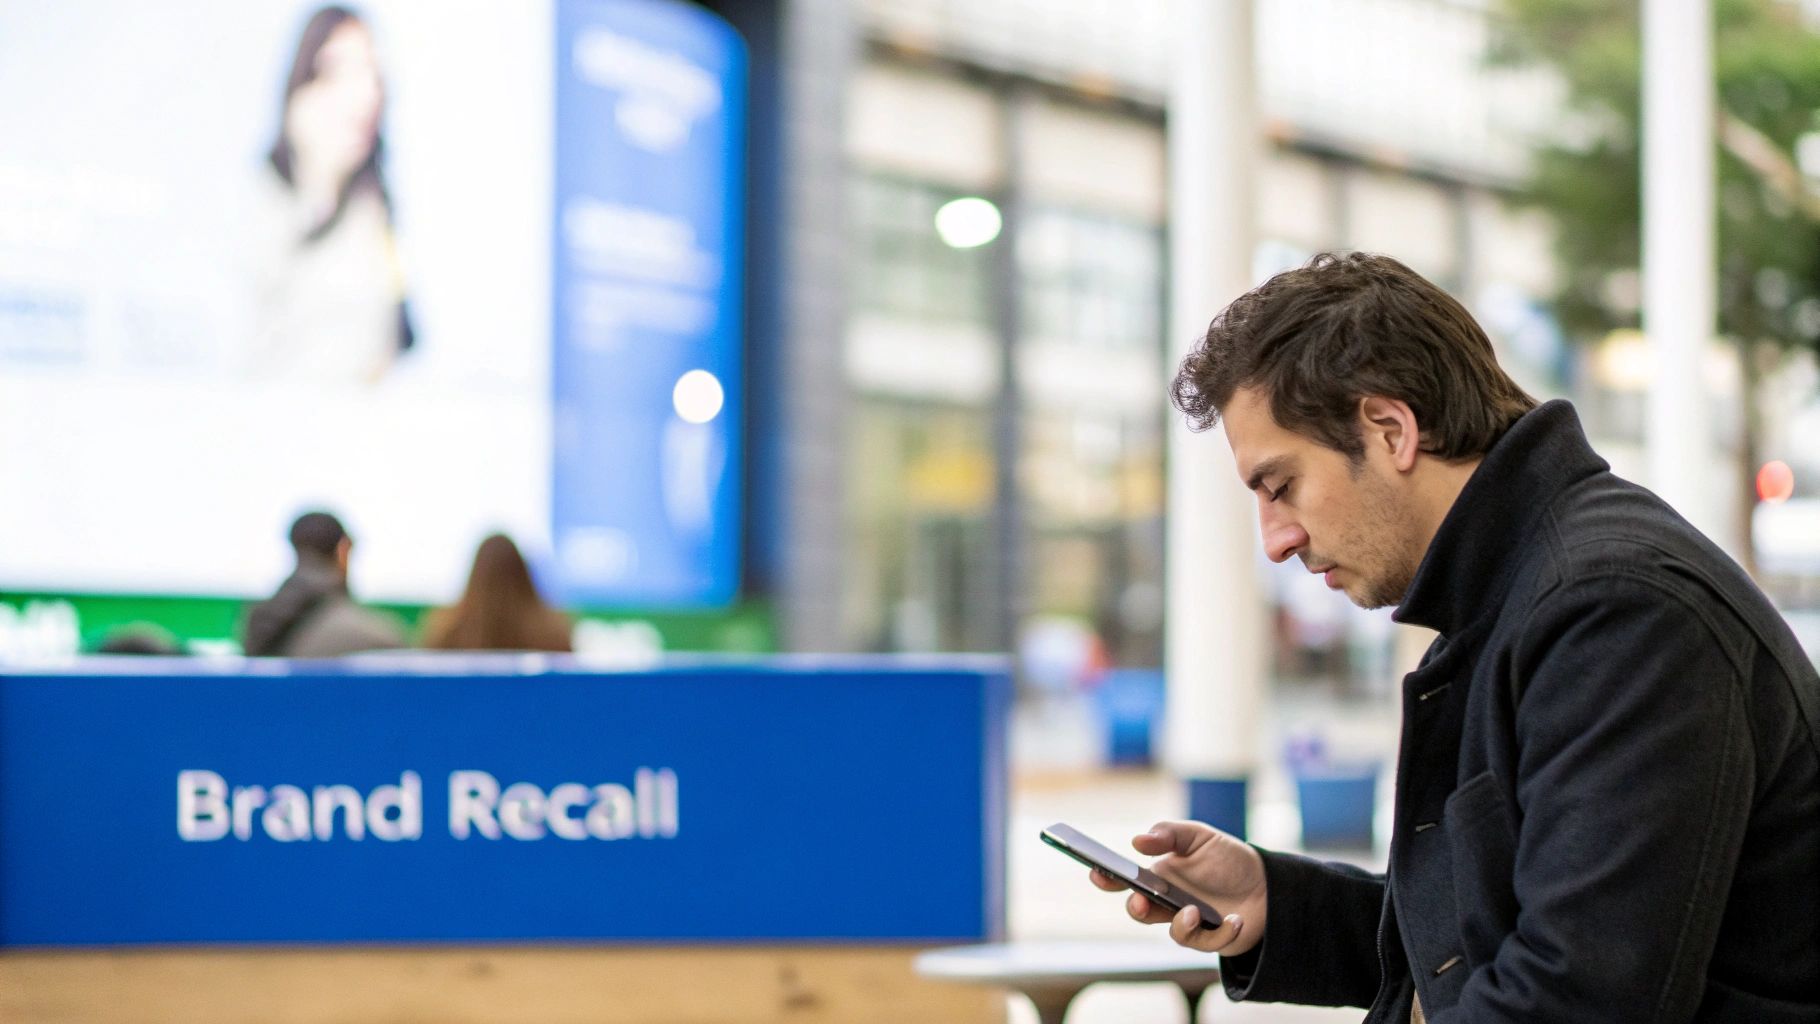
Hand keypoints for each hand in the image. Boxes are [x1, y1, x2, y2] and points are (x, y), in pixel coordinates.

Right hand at [1087, 820, 1266, 955]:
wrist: (1268, 885)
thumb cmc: (1228, 858)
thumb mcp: (1200, 837)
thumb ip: (1169, 834)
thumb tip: (1138, 841)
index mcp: (1159, 875)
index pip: (1125, 879)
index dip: (1106, 878)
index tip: (1097, 872)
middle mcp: (1168, 901)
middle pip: (1139, 910)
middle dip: (1135, 908)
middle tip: (1140, 902)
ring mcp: (1187, 922)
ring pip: (1172, 932)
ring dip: (1181, 924)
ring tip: (1196, 911)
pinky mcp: (1209, 940)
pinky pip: (1205, 943)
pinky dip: (1220, 932)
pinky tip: (1235, 920)